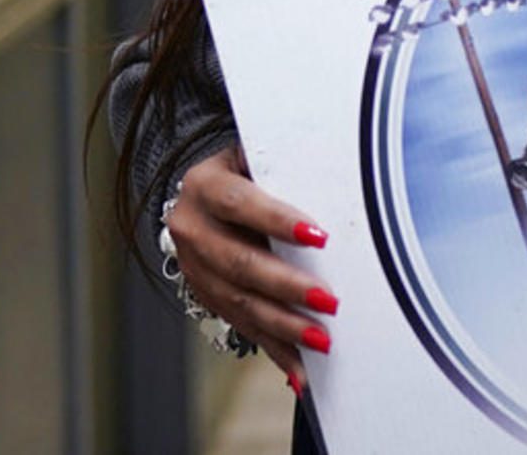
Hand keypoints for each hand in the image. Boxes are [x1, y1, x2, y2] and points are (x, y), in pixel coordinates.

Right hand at [163, 144, 335, 386]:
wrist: (204, 192)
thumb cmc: (247, 169)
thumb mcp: (256, 156)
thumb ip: (284, 166)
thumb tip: (335, 180)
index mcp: (204, 185)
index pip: (240, 203)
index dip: (277, 220)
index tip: (319, 237)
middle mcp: (191, 227)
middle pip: (239, 262)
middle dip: (286, 286)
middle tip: (328, 301)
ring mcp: (193, 267)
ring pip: (240, 302)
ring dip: (283, 325)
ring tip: (321, 339)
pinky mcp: (206, 296)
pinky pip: (243, 326)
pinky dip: (275, 349)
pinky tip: (301, 370)